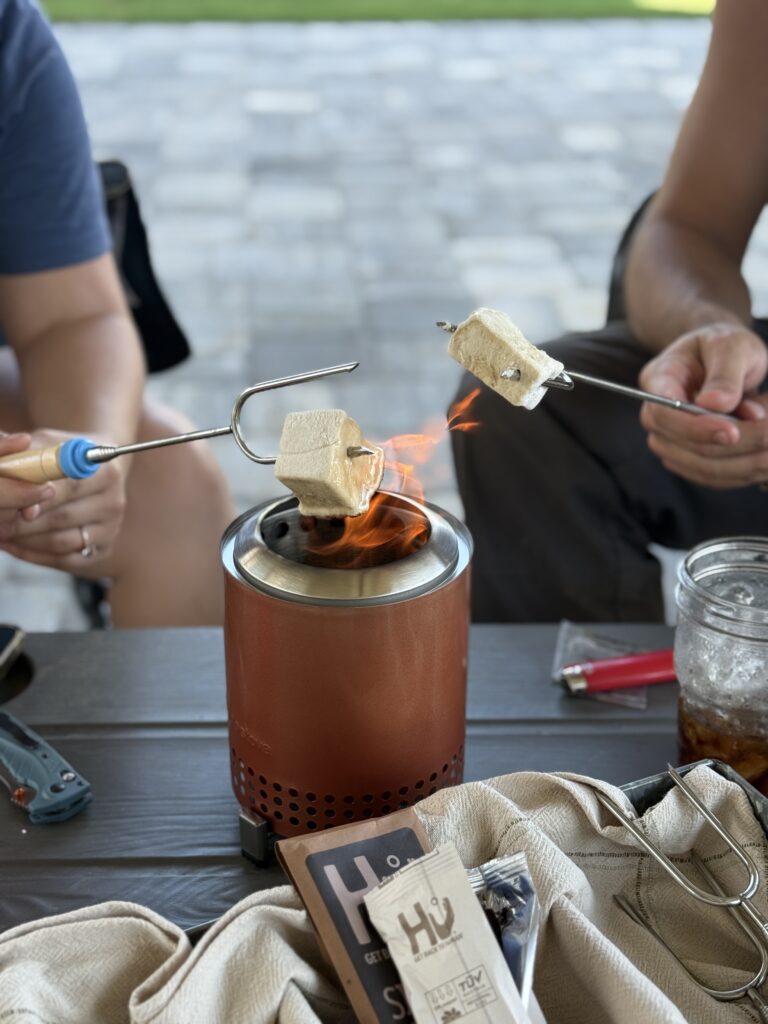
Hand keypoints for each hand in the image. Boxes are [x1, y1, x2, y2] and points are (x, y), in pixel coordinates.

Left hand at [0, 429, 127, 576]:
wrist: (96, 472)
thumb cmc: (64, 457)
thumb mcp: (47, 444)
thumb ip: (26, 455)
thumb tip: (4, 468)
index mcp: (106, 471)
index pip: (69, 487)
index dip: (38, 497)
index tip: (16, 507)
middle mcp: (113, 503)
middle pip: (62, 518)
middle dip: (22, 523)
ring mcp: (110, 530)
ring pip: (60, 542)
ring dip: (24, 540)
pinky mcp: (102, 550)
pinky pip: (63, 560)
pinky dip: (33, 555)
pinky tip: (12, 545)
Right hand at [639, 322, 767, 488]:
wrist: (722, 359)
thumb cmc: (723, 347)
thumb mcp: (731, 345)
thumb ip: (725, 373)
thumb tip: (715, 404)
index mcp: (658, 379)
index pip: (663, 413)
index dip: (696, 428)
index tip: (733, 431)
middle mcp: (656, 415)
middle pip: (685, 446)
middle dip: (735, 444)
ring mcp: (669, 440)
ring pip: (702, 467)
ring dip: (744, 460)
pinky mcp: (688, 458)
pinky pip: (714, 476)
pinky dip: (744, 470)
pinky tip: (763, 456)